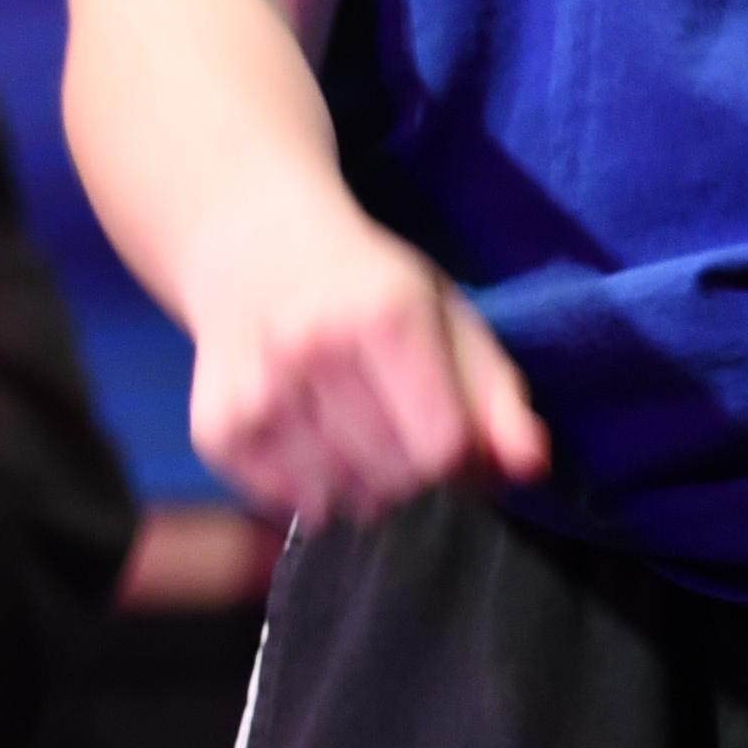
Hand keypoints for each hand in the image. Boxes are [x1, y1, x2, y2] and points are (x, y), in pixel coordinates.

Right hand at [182, 210, 547, 526]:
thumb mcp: (449, 320)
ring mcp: (256, 388)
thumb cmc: (369, 290)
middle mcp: (310, 349)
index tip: (450, 442)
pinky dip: (304, 491)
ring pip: (335, 495)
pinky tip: (311, 451)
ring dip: (359, 488)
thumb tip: (531, 466)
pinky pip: (278, 497)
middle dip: (413, 479)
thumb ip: (498, 397)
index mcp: (383, 316)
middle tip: (401, 443)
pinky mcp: (216, 423)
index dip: (460, 462)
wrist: (254, 250)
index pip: (441, 446)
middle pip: (391, 477)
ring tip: (356, 446)